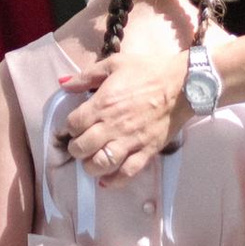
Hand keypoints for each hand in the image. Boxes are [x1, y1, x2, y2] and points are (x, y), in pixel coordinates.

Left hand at [59, 0, 185, 181]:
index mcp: (102, 104)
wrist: (182, 84)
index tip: (73, 127)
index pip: (73, 125)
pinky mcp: (146, 152)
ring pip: (101, 164)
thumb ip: (86, 76)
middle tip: (80, 145)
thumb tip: (63, 83)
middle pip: (82, 148)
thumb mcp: (113, 64)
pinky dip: (114, 181)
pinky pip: (126, 173)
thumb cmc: (147, 71)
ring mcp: (130, 141)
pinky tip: (106, 180)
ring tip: (91, 161)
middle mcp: (113, 125)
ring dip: (90, 166)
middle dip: (76, 149)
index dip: (69, 128)